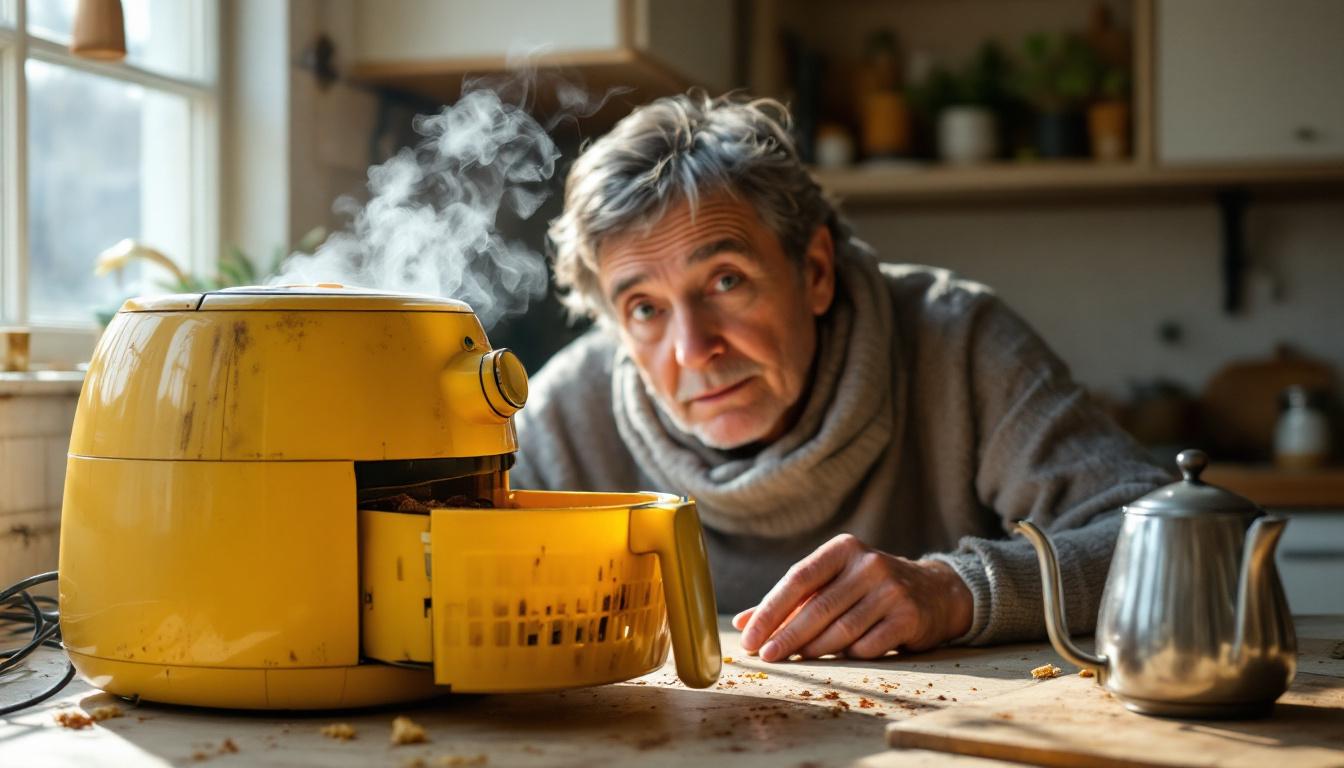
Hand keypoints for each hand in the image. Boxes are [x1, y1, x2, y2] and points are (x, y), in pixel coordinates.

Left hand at [732, 534, 972, 661]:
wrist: (934, 593)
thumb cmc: (868, 588)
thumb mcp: (832, 582)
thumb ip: (790, 601)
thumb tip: (742, 624)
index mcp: (843, 549)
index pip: (797, 579)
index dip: (770, 610)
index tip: (749, 636)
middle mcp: (869, 564)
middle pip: (818, 607)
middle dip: (787, 636)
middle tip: (766, 657)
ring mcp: (891, 590)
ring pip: (842, 629)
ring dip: (815, 649)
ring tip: (797, 660)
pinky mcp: (909, 617)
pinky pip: (870, 645)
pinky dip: (850, 655)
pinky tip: (840, 659)